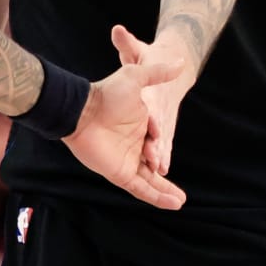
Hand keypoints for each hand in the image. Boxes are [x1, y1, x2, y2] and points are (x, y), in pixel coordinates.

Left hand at [69, 40, 186, 208]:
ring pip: (149, 181)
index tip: (162, 142)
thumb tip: (180, 63)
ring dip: (164, 192)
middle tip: (182, 195)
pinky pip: (140, 188)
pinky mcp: (119, 172)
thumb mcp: (136, 77)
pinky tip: (172, 203)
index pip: (157, 142)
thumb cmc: (107, 93)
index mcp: (138, 127)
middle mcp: (132, 146)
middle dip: (166, 182)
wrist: (83, 110)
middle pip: (153, 168)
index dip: (163, 146)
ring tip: (180, 201)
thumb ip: (157, 73)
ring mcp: (126, 161)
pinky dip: (156, 197)